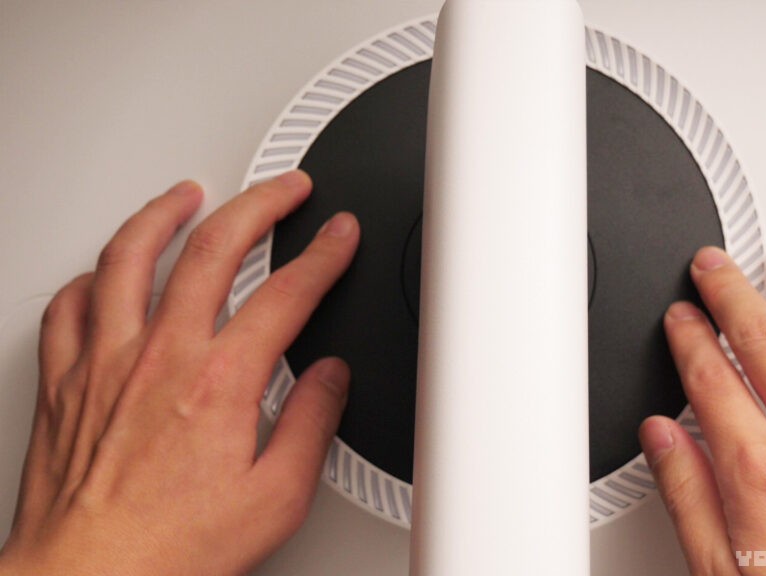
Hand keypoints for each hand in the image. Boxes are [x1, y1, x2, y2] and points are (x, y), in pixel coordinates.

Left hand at [0, 171, 359, 575]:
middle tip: (283, 189)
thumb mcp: (275, 498)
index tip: (337, 233)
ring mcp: (105, 362)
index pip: (286, 293)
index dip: (322, 253)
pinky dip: (91, 276)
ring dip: (164, 213)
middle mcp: (160, 358)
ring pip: (130, 256)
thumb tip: (330, 379)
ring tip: (187, 193)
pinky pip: (68, 306)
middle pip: (213, 248)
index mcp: (220, 383)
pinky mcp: (65, 382)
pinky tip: (106, 270)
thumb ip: (311, 425)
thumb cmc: (171, 550)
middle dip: (259, 204)